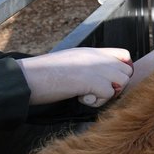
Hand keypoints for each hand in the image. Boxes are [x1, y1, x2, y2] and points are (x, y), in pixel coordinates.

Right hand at [18, 48, 133, 107]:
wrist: (26, 77)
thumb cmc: (43, 75)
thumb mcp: (71, 62)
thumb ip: (89, 66)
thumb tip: (104, 80)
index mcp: (92, 52)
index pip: (124, 55)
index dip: (122, 70)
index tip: (109, 81)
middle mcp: (97, 57)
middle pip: (127, 72)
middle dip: (116, 86)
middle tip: (95, 92)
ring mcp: (96, 67)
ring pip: (122, 83)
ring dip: (107, 94)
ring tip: (86, 95)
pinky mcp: (92, 81)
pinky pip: (109, 94)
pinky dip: (97, 102)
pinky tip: (80, 98)